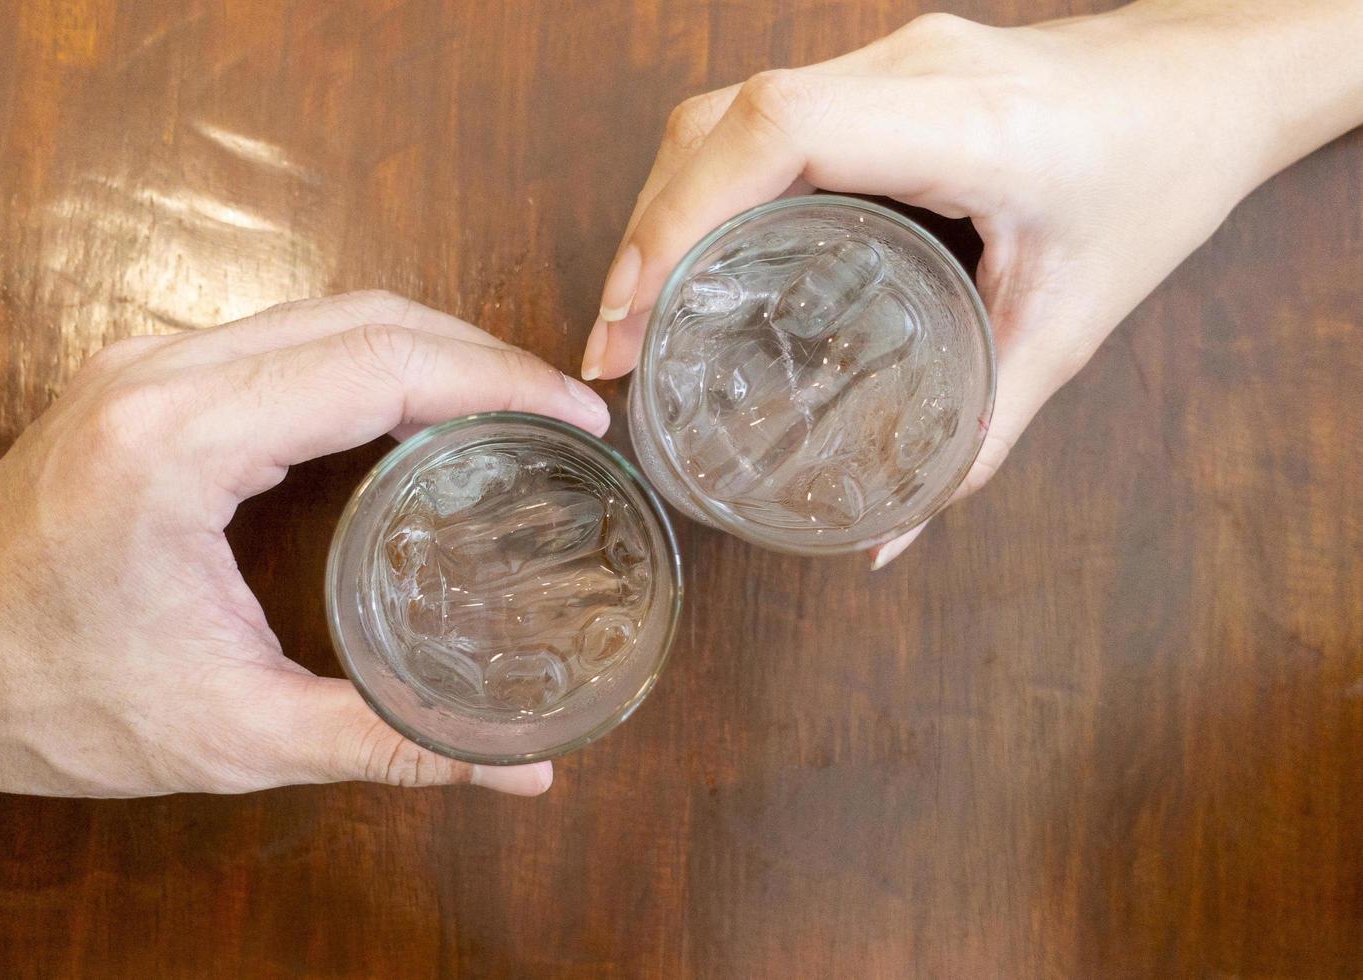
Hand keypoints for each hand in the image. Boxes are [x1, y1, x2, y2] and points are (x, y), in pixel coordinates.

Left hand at [0, 291, 609, 796]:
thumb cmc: (58, 702)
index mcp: (176, 446)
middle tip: (567, 409)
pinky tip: (423, 406)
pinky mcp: (147, 375)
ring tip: (515, 403)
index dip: (496, 380)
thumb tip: (522, 770)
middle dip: (483, 353)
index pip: (375, 367)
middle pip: (364, 316)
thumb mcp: (236, 737)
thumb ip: (391, 746)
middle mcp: (160, 375)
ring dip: (433, 346)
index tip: (577, 415)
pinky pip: (289, 335)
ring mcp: (148, 362)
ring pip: (329, 311)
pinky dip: (375, 358)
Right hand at [579, 1, 1362, 563]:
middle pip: (726, 120)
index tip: (633, 312)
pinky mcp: (879, 72)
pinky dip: (708, 183)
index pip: (782, 131)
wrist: (1210, 80)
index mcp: (962, 121)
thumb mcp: (1072, 323)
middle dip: (649, 229)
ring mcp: (888, 58)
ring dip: (667, 204)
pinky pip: (763, 114)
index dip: (684, 214)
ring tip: (633, 310)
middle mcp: (908, 69)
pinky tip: (694, 257)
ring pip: (729, 110)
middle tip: (612, 342)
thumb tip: (889, 534)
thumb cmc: (1161, 181)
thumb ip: (979, 439)